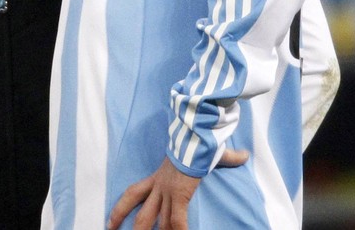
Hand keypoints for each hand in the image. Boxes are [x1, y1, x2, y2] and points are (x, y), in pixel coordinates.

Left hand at [107, 149, 249, 228]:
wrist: (196, 133)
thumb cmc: (199, 139)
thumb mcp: (202, 152)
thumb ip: (224, 158)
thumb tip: (244, 155)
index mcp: (157, 177)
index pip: (133, 193)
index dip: (120, 208)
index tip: (110, 220)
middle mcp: (159, 185)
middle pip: (139, 210)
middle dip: (126, 224)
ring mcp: (169, 191)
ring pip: (155, 219)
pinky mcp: (180, 193)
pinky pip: (177, 219)